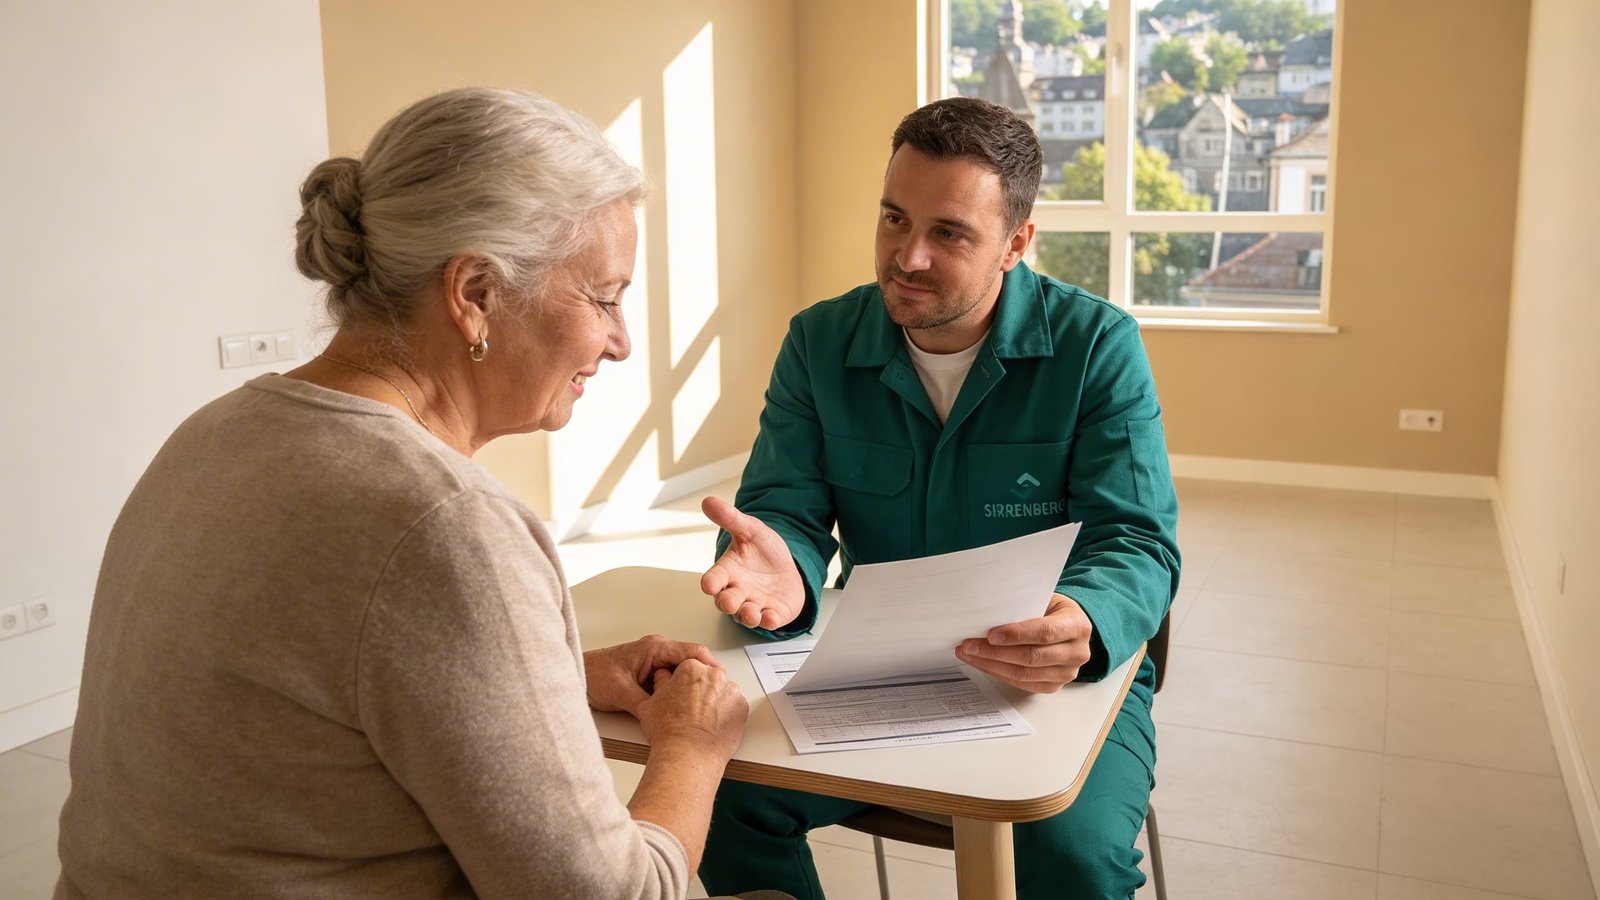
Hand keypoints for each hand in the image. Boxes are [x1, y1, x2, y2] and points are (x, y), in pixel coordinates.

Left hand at [584, 635, 720, 714]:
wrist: (576, 676)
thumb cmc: (593, 674)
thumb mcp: (620, 691)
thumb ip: (645, 701)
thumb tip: (664, 714)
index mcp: (654, 647)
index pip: (692, 652)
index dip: (710, 666)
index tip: (722, 681)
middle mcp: (657, 653)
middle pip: (692, 664)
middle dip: (705, 680)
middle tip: (716, 698)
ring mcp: (655, 664)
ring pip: (683, 675)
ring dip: (692, 688)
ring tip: (702, 705)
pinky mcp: (651, 676)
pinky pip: (672, 683)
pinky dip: (679, 693)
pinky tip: (682, 707)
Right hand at [635, 659, 748, 760]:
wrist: (687, 754)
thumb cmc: (668, 731)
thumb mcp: (650, 702)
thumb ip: (659, 682)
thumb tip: (663, 677)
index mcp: (691, 668)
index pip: (690, 668)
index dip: (684, 684)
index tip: (682, 696)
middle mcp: (713, 675)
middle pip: (708, 678)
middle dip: (701, 691)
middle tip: (690, 710)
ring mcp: (730, 691)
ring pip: (723, 692)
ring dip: (716, 702)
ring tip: (702, 720)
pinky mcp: (742, 707)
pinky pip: (735, 707)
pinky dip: (727, 714)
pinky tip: (714, 725)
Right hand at [700, 496, 805, 629]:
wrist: (788, 567)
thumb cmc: (763, 552)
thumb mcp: (751, 530)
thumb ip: (731, 519)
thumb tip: (708, 501)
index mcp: (728, 572)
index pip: (714, 579)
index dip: (711, 583)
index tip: (708, 584)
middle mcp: (737, 591)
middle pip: (726, 602)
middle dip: (727, 603)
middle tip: (728, 601)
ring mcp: (754, 604)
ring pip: (745, 615)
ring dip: (747, 615)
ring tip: (750, 612)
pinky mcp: (772, 614)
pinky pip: (768, 621)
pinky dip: (769, 621)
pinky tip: (771, 617)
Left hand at [955, 593, 1093, 693]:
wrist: (1071, 627)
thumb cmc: (1053, 610)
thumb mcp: (1046, 600)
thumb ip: (1024, 606)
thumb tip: (987, 612)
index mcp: (1077, 625)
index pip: (1044, 632)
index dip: (1016, 634)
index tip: (991, 634)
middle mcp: (1076, 652)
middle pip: (1031, 657)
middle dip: (995, 652)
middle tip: (969, 645)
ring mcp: (1066, 673)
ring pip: (1023, 674)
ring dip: (991, 665)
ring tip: (969, 654)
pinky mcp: (1053, 686)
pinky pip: (1022, 684)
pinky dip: (998, 674)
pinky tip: (982, 664)